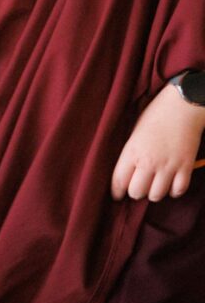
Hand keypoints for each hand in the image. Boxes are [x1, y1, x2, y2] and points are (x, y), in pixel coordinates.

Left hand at [112, 82, 204, 201]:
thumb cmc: (155, 115)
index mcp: (131, 152)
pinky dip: (174, 191)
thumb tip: (126, 171)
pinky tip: (171, 184)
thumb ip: (130, 153)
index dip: (116, 192)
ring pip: (157, 195)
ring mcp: (168, 166)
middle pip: (137, 192)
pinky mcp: (186, 167)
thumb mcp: (134, 133)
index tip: (116, 196)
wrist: (182, 107)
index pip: (119, 181)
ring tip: (154, 185)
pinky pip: (178, 190)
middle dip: (136, 192)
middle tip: (138, 186)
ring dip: (154, 193)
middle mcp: (149, 162)